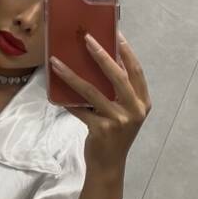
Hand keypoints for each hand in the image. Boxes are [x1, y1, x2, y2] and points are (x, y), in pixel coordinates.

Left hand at [50, 31, 150, 173]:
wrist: (109, 165)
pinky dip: (66, 99)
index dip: (127, 51)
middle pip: (117, 76)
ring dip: (72, 75)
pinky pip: (80, 109)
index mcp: (143, 103)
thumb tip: (99, 60)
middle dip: (101, 54)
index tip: (116, 33)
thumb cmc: (115, 135)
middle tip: (86, 38)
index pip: (136, 71)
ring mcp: (119, 120)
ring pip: (93, 91)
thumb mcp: (124, 112)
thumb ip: (118, 92)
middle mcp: (135, 110)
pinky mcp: (102, 129)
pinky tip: (54, 89)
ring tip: (57, 61)